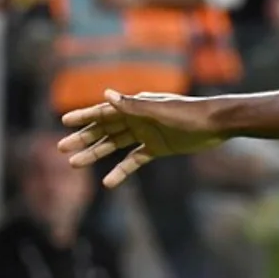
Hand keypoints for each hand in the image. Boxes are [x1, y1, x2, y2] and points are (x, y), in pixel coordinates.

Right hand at [59, 90, 226, 187]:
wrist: (216, 124)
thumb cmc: (189, 113)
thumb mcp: (160, 110)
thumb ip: (133, 105)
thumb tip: (106, 94)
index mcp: (136, 106)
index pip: (104, 112)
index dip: (84, 116)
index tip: (64, 122)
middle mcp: (138, 118)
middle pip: (105, 130)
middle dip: (83, 138)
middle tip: (62, 148)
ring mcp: (146, 134)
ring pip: (115, 145)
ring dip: (95, 153)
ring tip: (74, 163)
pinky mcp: (157, 148)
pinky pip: (134, 160)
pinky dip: (120, 170)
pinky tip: (107, 182)